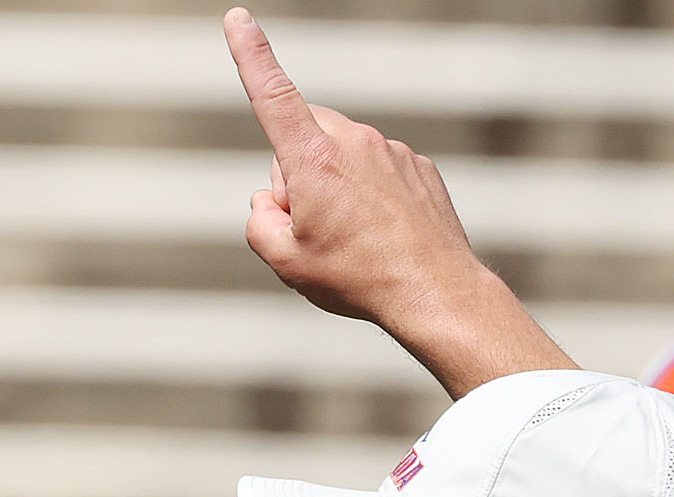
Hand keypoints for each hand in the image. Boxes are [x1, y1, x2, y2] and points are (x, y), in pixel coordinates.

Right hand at [224, 7, 481, 322]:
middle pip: (303, 137)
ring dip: (337, 185)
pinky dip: (372, 194)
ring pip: (342, 155)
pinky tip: (384, 232)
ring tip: (357, 237)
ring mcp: (391, 151)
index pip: (272, 95)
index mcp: (313, 159)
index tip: (238, 19)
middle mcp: (354, 142)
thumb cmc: (359, 279)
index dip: (250, 55)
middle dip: (297, 173)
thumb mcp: (286, 262)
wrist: (436, 293)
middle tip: (315, 227)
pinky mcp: (418, 166)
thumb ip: (259, 222)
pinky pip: (379, 169)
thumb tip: (268, 201)